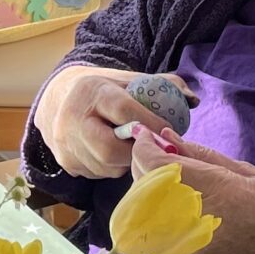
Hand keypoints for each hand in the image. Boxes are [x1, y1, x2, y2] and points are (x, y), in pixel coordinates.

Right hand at [36, 65, 158, 178]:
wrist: (62, 99)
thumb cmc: (107, 91)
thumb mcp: (131, 81)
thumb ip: (164, 87)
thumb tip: (193, 100)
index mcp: (92, 91)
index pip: (122, 110)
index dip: (148, 124)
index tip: (166, 132)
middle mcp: (72, 117)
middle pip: (109, 148)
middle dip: (135, 152)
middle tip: (149, 149)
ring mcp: (66, 143)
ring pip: (105, 165)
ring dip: (124, 162)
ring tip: (130, 148)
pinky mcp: (66, 161)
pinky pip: (97, 173)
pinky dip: (112, 167)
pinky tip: (114, 154)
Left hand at [128, 130, 254, 253]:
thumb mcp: (250, 174)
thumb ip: (203, 156)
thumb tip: (167, 137)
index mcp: (214, 190)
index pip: (155, 164)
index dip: (144, 146)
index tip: (148, 135)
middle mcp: (194, 219)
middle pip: (145, 184)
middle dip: (147, 164)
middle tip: (166, 152)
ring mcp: (188, 243)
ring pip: (148, 207)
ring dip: (152, 187)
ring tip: (178, 176)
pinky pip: (161, 226)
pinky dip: (162, 208)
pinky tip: (183, 199)